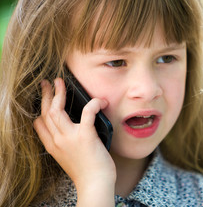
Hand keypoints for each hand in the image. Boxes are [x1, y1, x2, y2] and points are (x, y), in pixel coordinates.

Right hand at [34, 78, 114, 205]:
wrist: (95, 184)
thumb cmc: (87, 171)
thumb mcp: (68, 157)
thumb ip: (65, 143)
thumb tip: (72, 128)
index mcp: (52, 146)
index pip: (39, 123)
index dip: (41, 108)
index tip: (45, 98)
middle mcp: (57, 141)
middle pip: (46, 112)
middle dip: (46, 95)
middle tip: (49, 83)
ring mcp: (70, 138)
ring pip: (57, 110)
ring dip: (59, 93)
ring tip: (61, 83)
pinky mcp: (86, 136)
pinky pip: (87, 113)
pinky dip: (93, 104)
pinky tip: (99, 101)